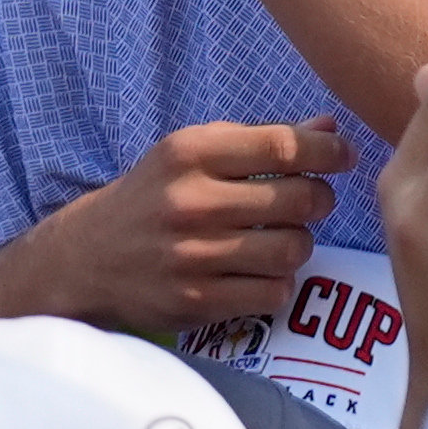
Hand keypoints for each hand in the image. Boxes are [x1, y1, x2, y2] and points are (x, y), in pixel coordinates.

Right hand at [23, 118, 349, 334]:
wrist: (84, 258)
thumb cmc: (151, 198)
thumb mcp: (189, 154)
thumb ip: (257, 141)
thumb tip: (329, 129)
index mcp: (188, 153)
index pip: (282, 146)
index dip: (328, 152)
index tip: (342, 156)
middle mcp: (190, 201)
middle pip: (300, 200)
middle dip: (318, 199)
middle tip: (308, 203)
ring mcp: (193, 254)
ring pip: (294, 249)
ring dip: (297, 244)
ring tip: (277, 239)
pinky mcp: (197, 299)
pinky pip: (274, 292)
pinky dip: (276, 282)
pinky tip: (256, 272)